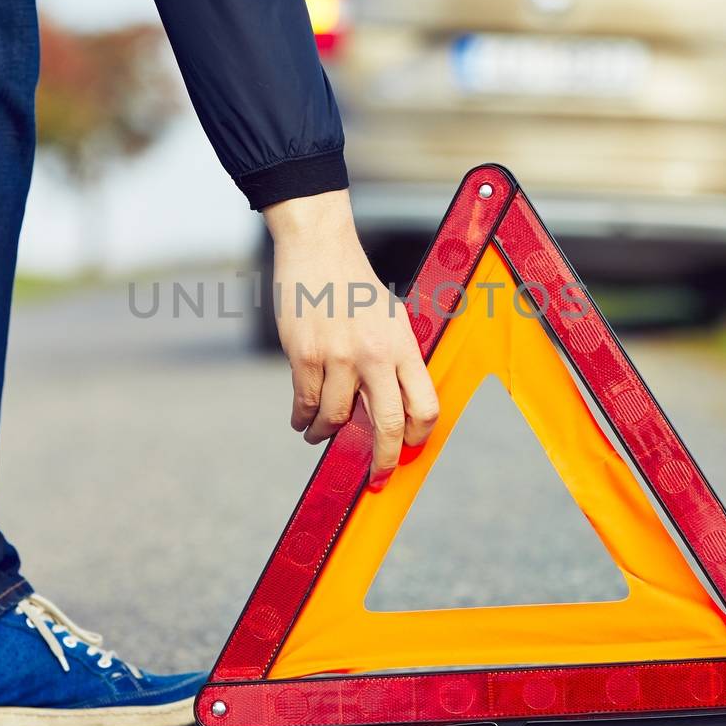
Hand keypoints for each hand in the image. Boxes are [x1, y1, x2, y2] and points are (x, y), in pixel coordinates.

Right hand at [265, 190, 439, 488]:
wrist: (319, 247)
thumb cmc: (355, 284)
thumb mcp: (390, 316)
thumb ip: (395, 357)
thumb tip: (395, 404)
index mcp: (403, 345)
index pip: (424, 405)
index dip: (418, 438)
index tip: (408, 451)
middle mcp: (375, 354)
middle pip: (387, 425)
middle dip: (382, 461)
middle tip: (375, 478)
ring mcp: (338, 356)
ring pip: (336, 419)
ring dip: (326, 436)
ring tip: (319, 437)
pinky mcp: (304, 354)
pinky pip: (305, 402)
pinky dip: (302, 419)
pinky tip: (301, 421)